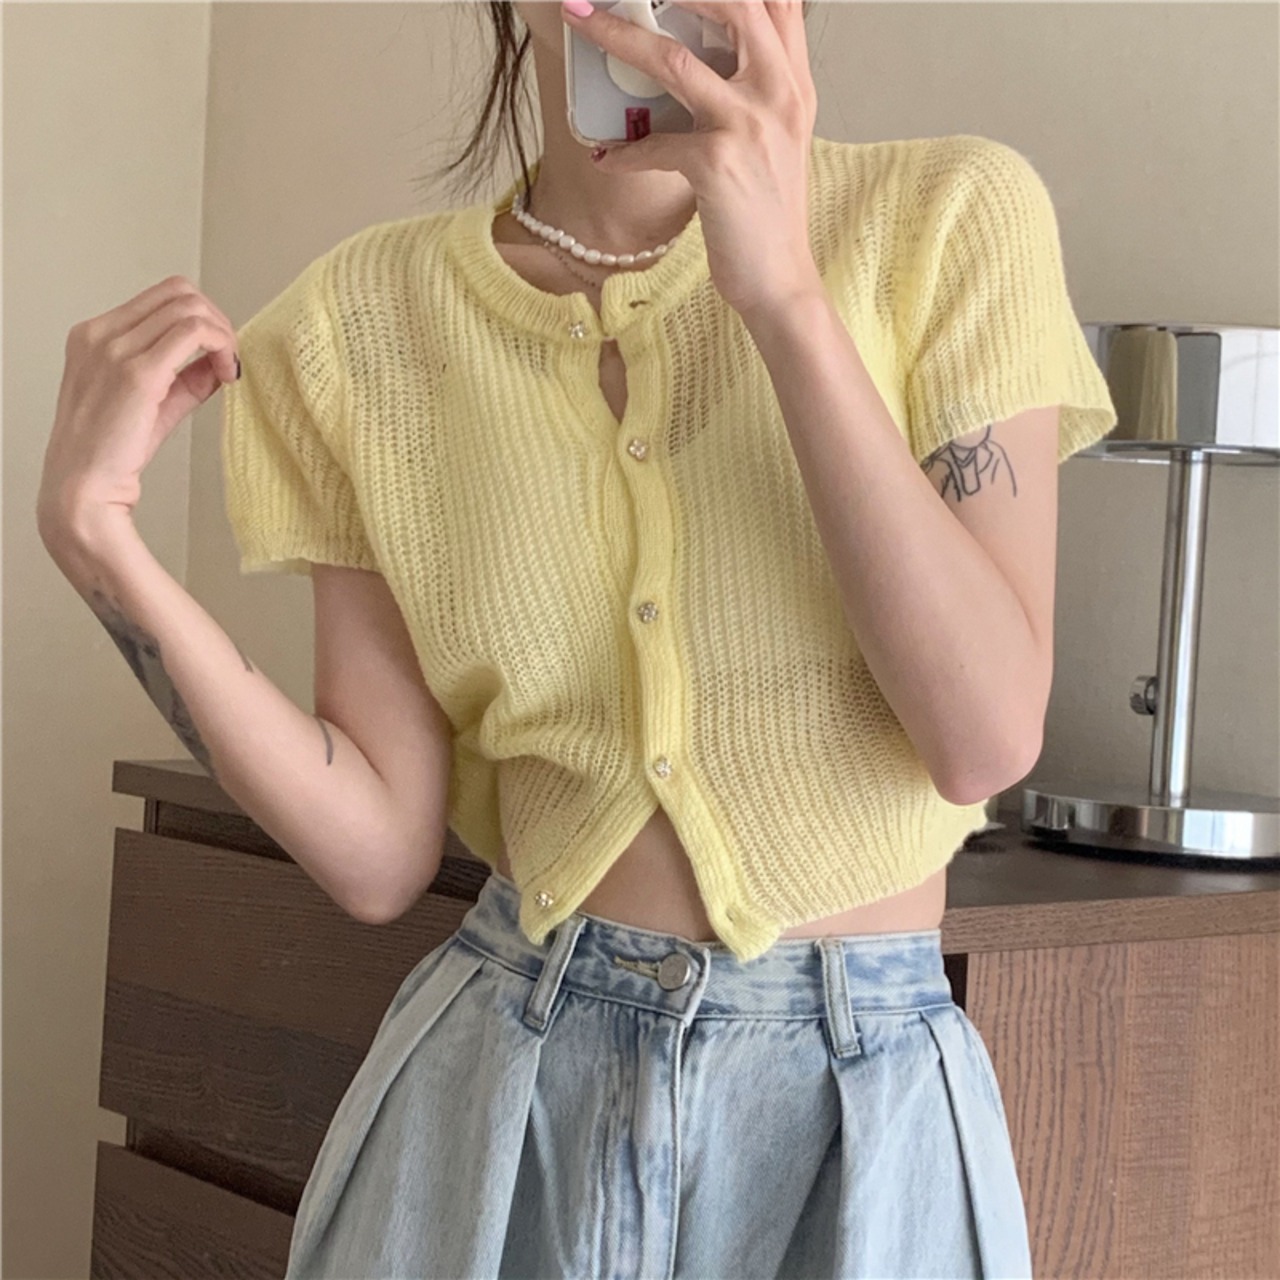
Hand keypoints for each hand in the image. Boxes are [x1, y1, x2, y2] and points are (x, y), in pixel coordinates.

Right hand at [37, 275, 239, 542]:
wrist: (83, 487)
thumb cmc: (110, 453)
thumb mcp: (152, 404)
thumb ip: (185, 379)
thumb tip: (219, 364)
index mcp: (95, 335)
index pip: (162, 297)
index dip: (202, 317)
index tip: (218, 351)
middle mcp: (101, 334)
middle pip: (178, 293)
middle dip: (217, 320)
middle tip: (230, 358)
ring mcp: (116, 349)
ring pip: (190, 308)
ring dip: (223, 334)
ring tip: (229, 369)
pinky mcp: (138, 373)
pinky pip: (194, 333)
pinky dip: (222, 346)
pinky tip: (227, 374)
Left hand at [561, 0, 822, 317]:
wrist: (780, 281)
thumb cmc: (769, 215)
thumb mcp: (776, 139)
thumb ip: (754, 91)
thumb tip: (705, 58)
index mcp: (794, 84)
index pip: (778, 0)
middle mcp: (778, 94)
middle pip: (733, 2)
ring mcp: (748, 127)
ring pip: (674, 60)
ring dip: (617, 36)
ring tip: (580, 22)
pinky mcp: (717, 164)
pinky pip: (654, 143)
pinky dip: (623, 151)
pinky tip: (607, 159)